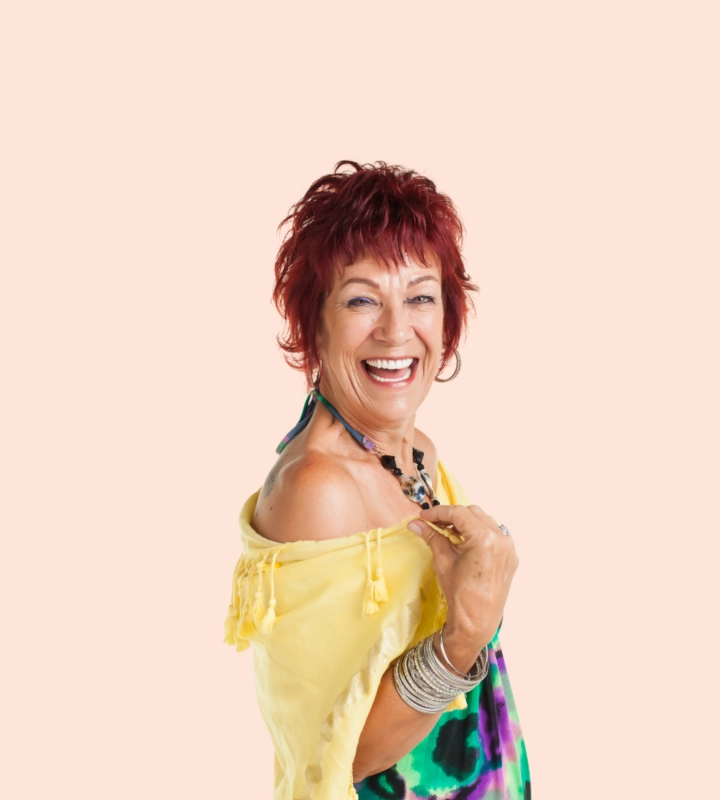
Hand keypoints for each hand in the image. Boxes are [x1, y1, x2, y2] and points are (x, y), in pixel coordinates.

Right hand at [408, 504, 518, 658]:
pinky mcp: (511, 556)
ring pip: (485, 522)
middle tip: (434, 524)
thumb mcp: (443, 561)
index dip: (439, 512)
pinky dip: (479, 533)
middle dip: (452, 516)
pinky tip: (465, 541)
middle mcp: (500, 538)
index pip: (459, 513)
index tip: (424, 516)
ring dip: (466, 523)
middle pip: (473, 513)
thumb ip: (431, 537)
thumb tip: (415, 524)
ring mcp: (509, 547)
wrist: (477, 622)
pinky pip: (494, 535)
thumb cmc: (459, 594)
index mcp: (484, 538)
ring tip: (448, 532)